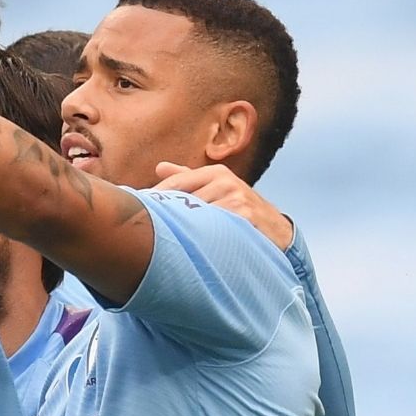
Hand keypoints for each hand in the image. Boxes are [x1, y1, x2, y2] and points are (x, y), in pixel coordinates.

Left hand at [153, 161, 293, 249]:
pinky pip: (211, 229)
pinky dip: (199, 238)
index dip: (154, 200)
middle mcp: (226, 181)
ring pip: (193, 216)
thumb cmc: (239, 210)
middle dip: (163, 218)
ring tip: (168, 242)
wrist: (278, 232)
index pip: (174, 185)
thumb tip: (159, 167)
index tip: (137, 212)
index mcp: (216, 172)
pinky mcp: (244, 217)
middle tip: (145, 232)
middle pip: (180, 201)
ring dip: (180, 231)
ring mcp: (236, 198)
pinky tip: (192, 247)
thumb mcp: (218, 189)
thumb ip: (188, 178)